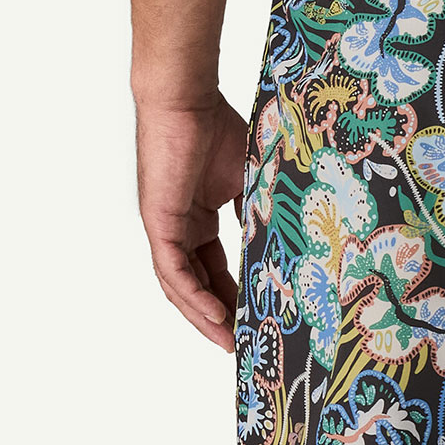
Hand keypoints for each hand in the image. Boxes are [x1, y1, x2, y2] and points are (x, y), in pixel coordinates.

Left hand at [135, 91, 247, 352]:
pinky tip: (215, 315)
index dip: (231, 295)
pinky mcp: (159, 222)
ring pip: (181, 286)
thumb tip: (285, 240)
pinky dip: (193, 295)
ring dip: (204, 317)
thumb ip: (259, 211)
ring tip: (228, 342)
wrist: (188, 99)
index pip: (212, 268)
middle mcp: (177, 228)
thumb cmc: (219, 127)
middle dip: (218, 317)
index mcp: (196, 218)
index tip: (253, 319)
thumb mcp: (249, 179)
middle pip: (196, 284)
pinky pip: (174, 271)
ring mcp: (165, 227)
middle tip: (242, 345)